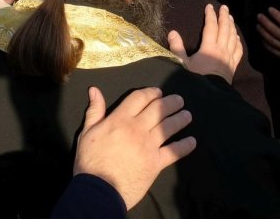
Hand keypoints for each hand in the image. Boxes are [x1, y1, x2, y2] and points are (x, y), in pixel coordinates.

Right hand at [73, 87, 194, 210]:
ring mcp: (149, 145)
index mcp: (120, 119)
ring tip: (187, 115)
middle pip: (159, 109)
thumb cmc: (90, 161)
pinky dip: (185, 146)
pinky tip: (192, 141)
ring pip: (169, 126)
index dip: (151, 92)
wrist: (98, 191)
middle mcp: (137, 128)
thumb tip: (94, 90)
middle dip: (171, 102)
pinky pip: (174, 152)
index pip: (140, 98)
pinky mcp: (156, 162)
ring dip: (180, 119)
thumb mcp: (87, 133)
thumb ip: (94, 111)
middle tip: (179, 100)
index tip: (158, 92)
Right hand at [167, 4, 242, 82]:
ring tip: (230, 18)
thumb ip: (177, 48)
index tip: (210, 6)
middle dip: (224, 17)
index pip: (211, 27)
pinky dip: (238, 41)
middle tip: (224, 7)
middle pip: (225, 29)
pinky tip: (237, 37)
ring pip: (233, 37)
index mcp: (209, 47)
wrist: (210, 97)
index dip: (210, 15)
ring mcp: (229, 58)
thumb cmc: (196, 80)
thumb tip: (172, 32)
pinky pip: (238, 50)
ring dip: (232, 26)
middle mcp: (221, 50)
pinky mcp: (233, 66)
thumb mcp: (183, 64)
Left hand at [256, 7, 279, 58]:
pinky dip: (266, 44)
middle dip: (266, 23)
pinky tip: (262, 39)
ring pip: (272, 40)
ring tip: (257, 25)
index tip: (270, 9)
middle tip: (259, 16)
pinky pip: (273, 50)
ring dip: (263, 32)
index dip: (277, 16)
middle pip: (275, 31)